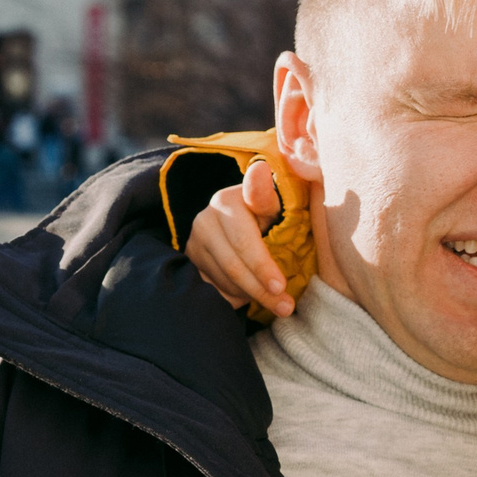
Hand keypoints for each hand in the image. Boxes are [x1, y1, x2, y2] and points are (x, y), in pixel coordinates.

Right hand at [186, 160, 291, 316]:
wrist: (240, 218)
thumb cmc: (266, 211)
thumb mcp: (272, 201)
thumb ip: (265, 192)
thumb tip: (259, 168)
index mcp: (226, 203)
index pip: (244, 243)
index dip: (263, 266)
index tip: (281, 286)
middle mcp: (204, 222)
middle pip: (233, 267)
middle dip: (262, 291)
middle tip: (286, 307)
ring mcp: (194, 244)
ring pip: (224, 282)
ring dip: (251, 296)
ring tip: (277, 304)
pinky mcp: (190, 263)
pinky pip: (213, 291)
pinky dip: (236, 298)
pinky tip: (252, 297)